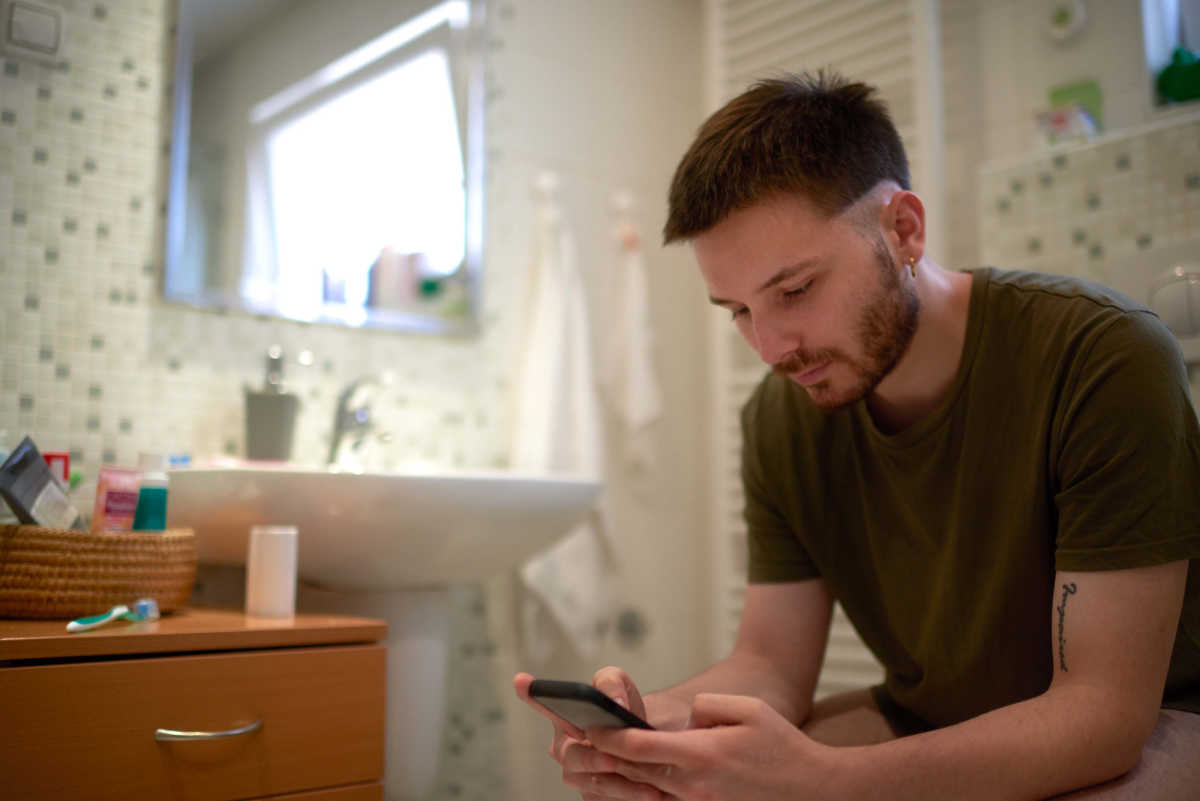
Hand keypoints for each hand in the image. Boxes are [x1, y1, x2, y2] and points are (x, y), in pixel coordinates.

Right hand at [514, 667, 671, 799]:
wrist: (648, 741)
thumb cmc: (625, 711)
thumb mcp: (621, 687)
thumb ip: (612, 684)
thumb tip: (615, 703)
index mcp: (563, 717)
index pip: (542, 704)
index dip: (531, 694)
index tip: (523, 681)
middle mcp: (564, 748)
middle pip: (572, 757)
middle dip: (594, 759)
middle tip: (614, 760)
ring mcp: (577, 775)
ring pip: (591, 784)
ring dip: (619, 786)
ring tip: (648, 786)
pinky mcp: (592, 796)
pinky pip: (604, 800)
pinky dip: (628, 797)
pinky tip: (650, 793)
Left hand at [587, 693, 839, 800]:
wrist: (814, 789)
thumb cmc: (782, 745)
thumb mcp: (747, 709)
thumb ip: (708, 707)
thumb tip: (684, 718)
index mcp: (701, 755)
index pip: (639, 747)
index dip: (608, 737)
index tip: (588, 727)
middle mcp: (694, 785)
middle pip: (635, 772)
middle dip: (603, 758)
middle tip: (575, 744)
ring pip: (647, 790)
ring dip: (620, 776)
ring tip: (593, 761)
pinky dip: (646, 790)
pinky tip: (632, 780)